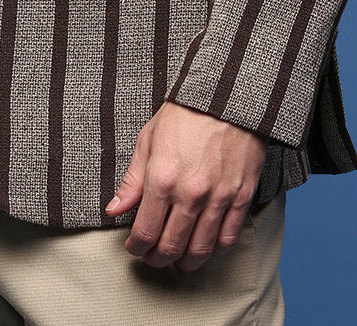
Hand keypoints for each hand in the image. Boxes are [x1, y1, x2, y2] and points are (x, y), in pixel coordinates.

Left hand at [105, 101, 267, 270]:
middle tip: (152, 257)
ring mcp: (218, 197)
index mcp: (162, 178)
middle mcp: (189, 194)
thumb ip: (132, 180)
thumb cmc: (185, 113)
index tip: (134, 246)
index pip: (145, 232)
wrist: (227, 95)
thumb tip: (114, 209)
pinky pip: (229, 238)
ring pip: (200, 250)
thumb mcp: (148, 139)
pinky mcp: (241, 196)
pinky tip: (205, 246)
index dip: (136, 246)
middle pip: (170, 247)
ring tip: (178, 258)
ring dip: (185, 262)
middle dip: (157, 258)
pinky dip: (215, 250)